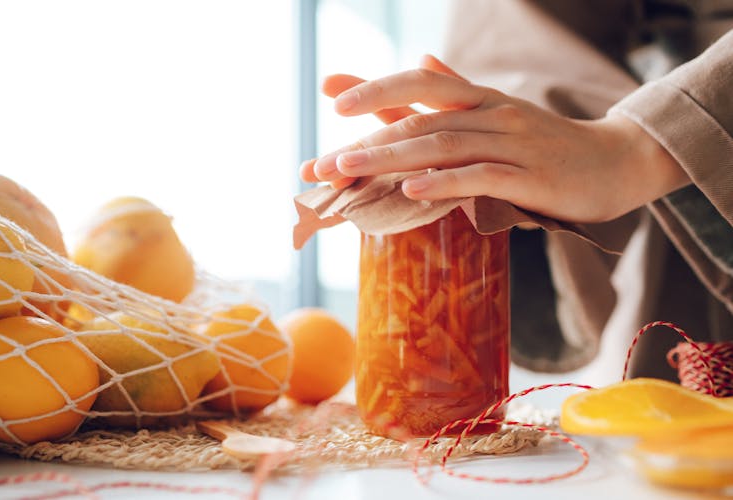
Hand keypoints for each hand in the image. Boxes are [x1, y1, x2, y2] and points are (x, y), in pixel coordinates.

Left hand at [301, 56, 689, 222]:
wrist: (614, 162)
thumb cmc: (547, 145)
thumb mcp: (498, 114)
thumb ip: (454, 93)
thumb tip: (420, 64)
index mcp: (480, 99)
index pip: (419, 86)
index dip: (374, 88)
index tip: (330, 94)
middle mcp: (492, 114)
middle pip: (420, 118)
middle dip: (366, 139)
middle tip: (322, 161)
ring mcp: (512, 144)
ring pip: (443, 146)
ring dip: (391, 158)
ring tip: (348, 171)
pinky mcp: (531, 178)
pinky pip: (482, 177)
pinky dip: (444, 183)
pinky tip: (411, 190)